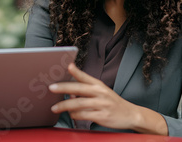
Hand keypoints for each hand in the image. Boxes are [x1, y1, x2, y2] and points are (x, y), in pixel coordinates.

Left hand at [49, 63, 166, 134]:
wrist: (130, 114)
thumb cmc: (111, 101)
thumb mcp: (101, 91)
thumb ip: (85, 89)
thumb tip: (69, 93)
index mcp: (99, 85)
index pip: (85, 76)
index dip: (76, 71)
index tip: (68, 66)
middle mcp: (100, 93)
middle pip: (79, 89)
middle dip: (63, 88)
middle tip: (51, 88)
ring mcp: (101, 105)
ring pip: (79, 104)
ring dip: (64, 106)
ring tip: (54, 108)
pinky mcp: (102, 116)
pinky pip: (84, 115)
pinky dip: (75, 115)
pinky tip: (71, 115)